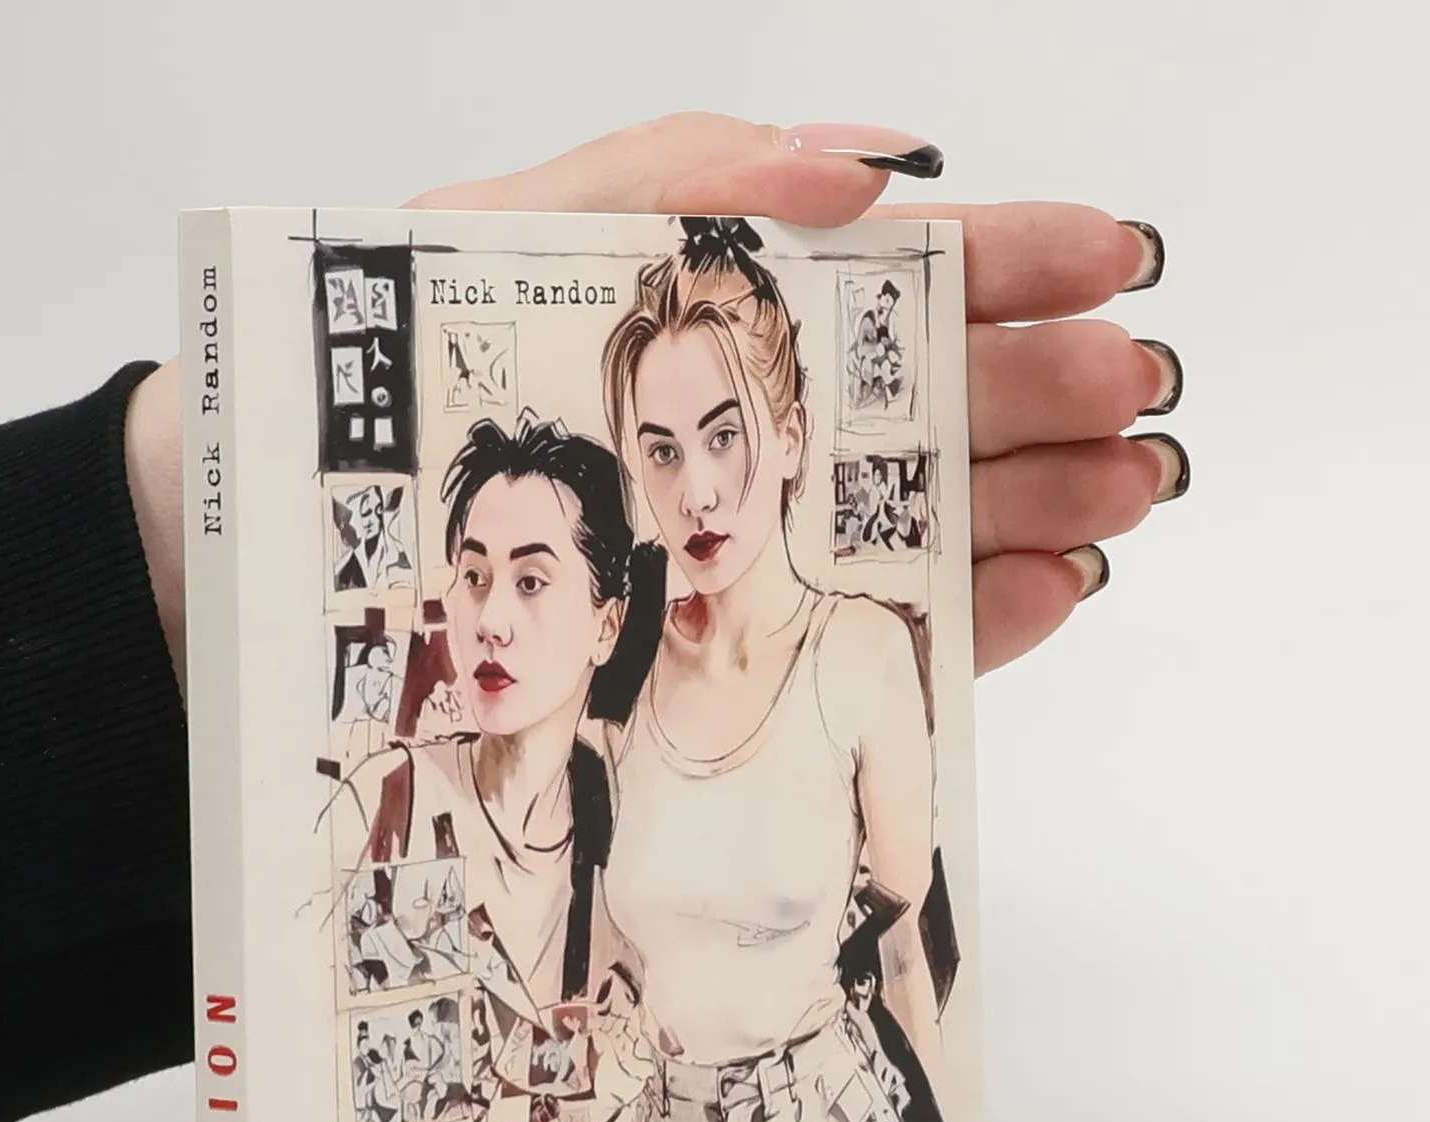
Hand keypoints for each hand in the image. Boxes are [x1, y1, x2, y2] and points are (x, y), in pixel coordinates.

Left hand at [409, 113, 1184, 676]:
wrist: (299, 540)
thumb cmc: (389, 373)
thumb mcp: (504, 233)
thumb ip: (677, 175)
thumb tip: (868, 161)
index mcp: (709, 305)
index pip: (884, 273)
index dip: (1000, 257)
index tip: (1103, 254)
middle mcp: (749, 425)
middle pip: (927, 401)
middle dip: (1038, 386)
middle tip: (1130, 384)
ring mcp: (752, 541)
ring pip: (925, 518)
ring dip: (1034, 502)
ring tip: (1124, 488)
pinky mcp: (738, 652)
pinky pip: (875, 632)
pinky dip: (974, 614)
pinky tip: (1050, 584)